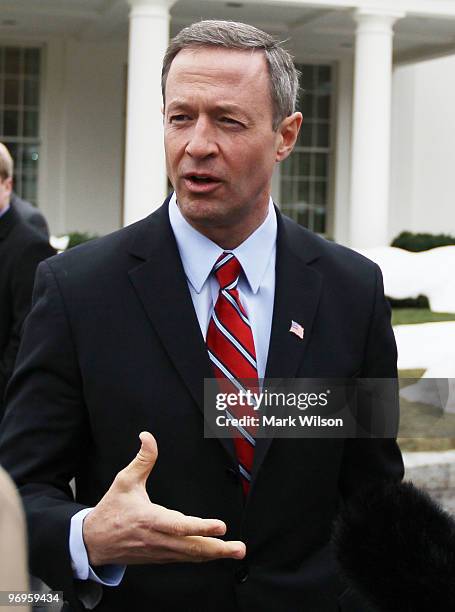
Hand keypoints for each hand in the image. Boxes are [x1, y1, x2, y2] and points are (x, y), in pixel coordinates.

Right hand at [83, 431, 245, 565]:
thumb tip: (148, 436)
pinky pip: (186, 558)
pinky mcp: (161, 556)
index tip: (221, 526)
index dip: (201, 527)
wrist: (94, 542)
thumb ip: (142, 459)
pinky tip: (217, 553)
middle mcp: (158, 538)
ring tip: (237, 550)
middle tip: (239, 548)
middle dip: (218, 548)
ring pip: (191, 556)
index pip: (179, 526)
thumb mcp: (124, 481)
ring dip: (215, 554)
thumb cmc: (111, 510)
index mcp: (150, 519)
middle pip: (192, 547)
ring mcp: (161, 551)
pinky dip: (203, 556)